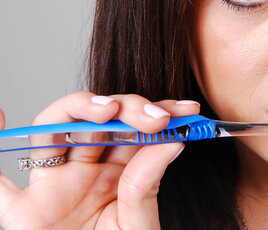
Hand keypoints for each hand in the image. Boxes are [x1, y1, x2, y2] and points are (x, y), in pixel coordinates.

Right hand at [0, 92, 199, 228]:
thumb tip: (173, 139)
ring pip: (57, 128)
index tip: (187, 110)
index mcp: (119, 174)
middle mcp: (86, 171)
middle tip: (156, 117)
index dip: (160, 113)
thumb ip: (148, 184)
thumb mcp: (139, 224)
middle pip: (99, 122)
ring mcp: (54, 184)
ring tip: (109, 110)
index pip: (137, 130)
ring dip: (80, 108)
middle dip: (129, 109)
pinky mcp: (22, 210)